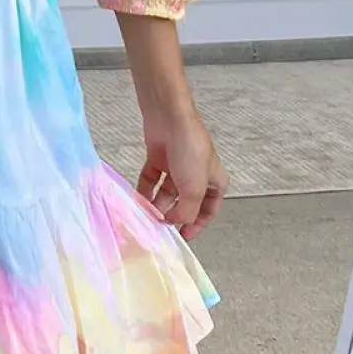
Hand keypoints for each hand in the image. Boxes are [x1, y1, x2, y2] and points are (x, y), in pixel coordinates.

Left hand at [137, 113, 227, 240]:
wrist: (169, 117)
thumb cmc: (190, 149)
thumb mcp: (194, 188)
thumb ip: (187, 211)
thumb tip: (177, 223)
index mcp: (214, 181)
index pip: (208, 209)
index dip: (197, 224)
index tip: (183, 236)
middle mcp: (196, 174)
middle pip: (184, 202)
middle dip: (172, 214)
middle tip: (159, 227)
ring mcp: (176, 165)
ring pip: (165, 192)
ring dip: (156, 204)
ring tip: (146, 215)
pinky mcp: (158, 157)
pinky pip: (151, 179)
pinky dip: (144, 190)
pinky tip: (138, 200)